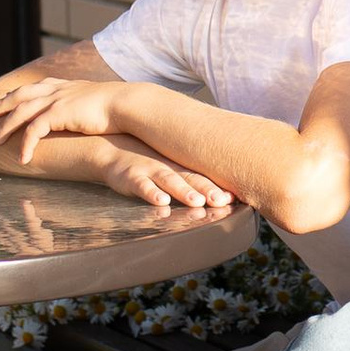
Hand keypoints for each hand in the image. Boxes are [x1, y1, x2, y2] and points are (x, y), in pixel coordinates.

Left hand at [0, 72, 116, 166]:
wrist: (127, 103)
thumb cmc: (118, 107)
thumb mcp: (97, 102)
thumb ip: (86, 106)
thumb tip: (89, 115)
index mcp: (65, 86)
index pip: (34, 87)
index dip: (17, 94)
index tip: (4, 99)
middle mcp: (57, 90)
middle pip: (20, 95)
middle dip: (1, 105)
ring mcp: (56, 100)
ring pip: (21, 113)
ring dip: (5, 127)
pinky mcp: (58, 113)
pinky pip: (33, 130)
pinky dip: (25, 145)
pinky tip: (22, 158)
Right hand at [65, 135, 237, 215]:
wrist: (112, 149)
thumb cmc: (148, 163)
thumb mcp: (171, 169)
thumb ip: (193, 181)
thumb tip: (225, 197)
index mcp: (181, 168)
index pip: (204, 178)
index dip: (219, 187)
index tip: (237, 198)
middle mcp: (169, 168)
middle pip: (191, 179)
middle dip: (208, 190)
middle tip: (223, 200)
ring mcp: (150, 171)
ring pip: (169, 181)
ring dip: (183, 191)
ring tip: (197, 201)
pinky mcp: (130, 176)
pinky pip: (142, 186)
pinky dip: (151, 193)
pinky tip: (161, 202)